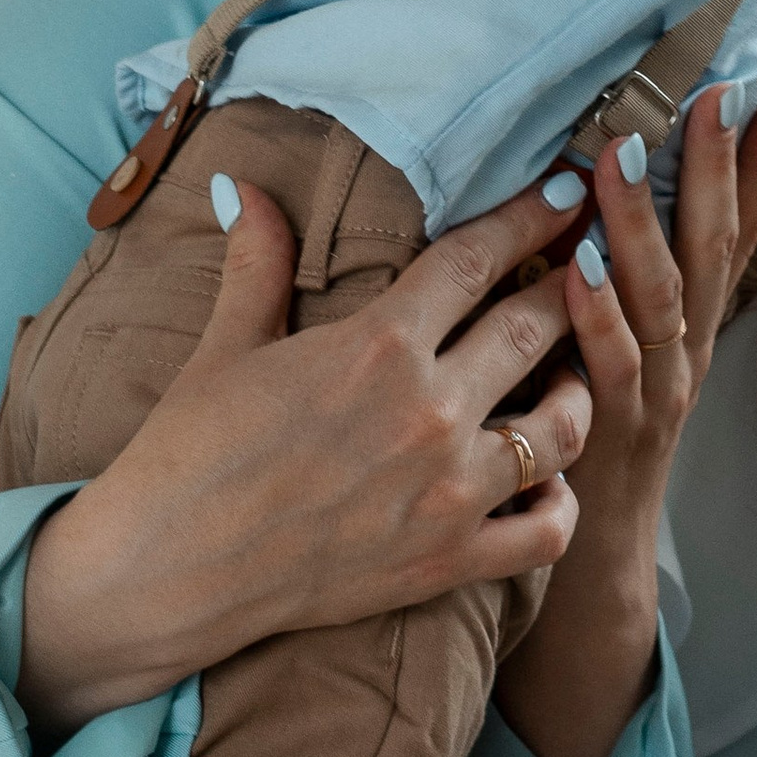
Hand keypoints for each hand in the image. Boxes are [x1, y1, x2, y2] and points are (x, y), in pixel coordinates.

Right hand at [15, 175, 596, 742]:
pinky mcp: (447, 561)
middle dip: (572, 287)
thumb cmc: (189, 453)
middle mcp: (428, 412)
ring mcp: (446, 492)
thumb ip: (258, 261)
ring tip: (570, 372)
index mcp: (378, 345)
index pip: (479, 258)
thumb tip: (246, 185)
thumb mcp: (226, 344)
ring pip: (564, 425)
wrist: (164, 571)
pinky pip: (547, 529)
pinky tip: (548, 479)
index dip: (530, 216)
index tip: (564, 192)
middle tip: (592, 265)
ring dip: (578, 388)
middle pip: (537, 328)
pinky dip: (562, 502)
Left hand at [493, 79, 756, 756]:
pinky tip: (577, 268)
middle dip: (720, 167)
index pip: (741, 226)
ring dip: (645, 222)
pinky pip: (610, 369)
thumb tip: (609, 177)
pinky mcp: (613, 436)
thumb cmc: (590, 429)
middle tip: (718, 93)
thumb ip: (625, 269)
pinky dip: (598, 315)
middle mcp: (691, 351)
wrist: (590, 561)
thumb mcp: (622, 340)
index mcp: (695, 323)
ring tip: (627, 154)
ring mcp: (660, 395)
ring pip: (665, 299)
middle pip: (715, 248)